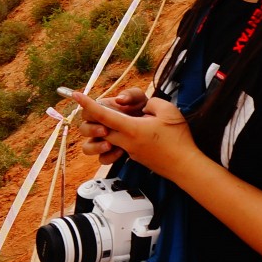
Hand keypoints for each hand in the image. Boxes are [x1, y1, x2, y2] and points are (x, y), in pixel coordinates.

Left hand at [60, 87, 197, 182]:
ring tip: (114, 120)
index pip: (103, 115)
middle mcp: (126, 142)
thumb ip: (151, 103)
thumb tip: (144, 107)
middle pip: (99, 129)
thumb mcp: (168, 111)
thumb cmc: (178, 139)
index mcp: (131, 129)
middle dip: (94, 117)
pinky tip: (133, 130)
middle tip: (95, 106)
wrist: (185, 166)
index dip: (88, 104)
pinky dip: (118, 137)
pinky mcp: (135, 157)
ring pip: (107, 140)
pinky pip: (119, 146)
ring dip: (105, 129)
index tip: (76, 95)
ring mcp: (129, 152)